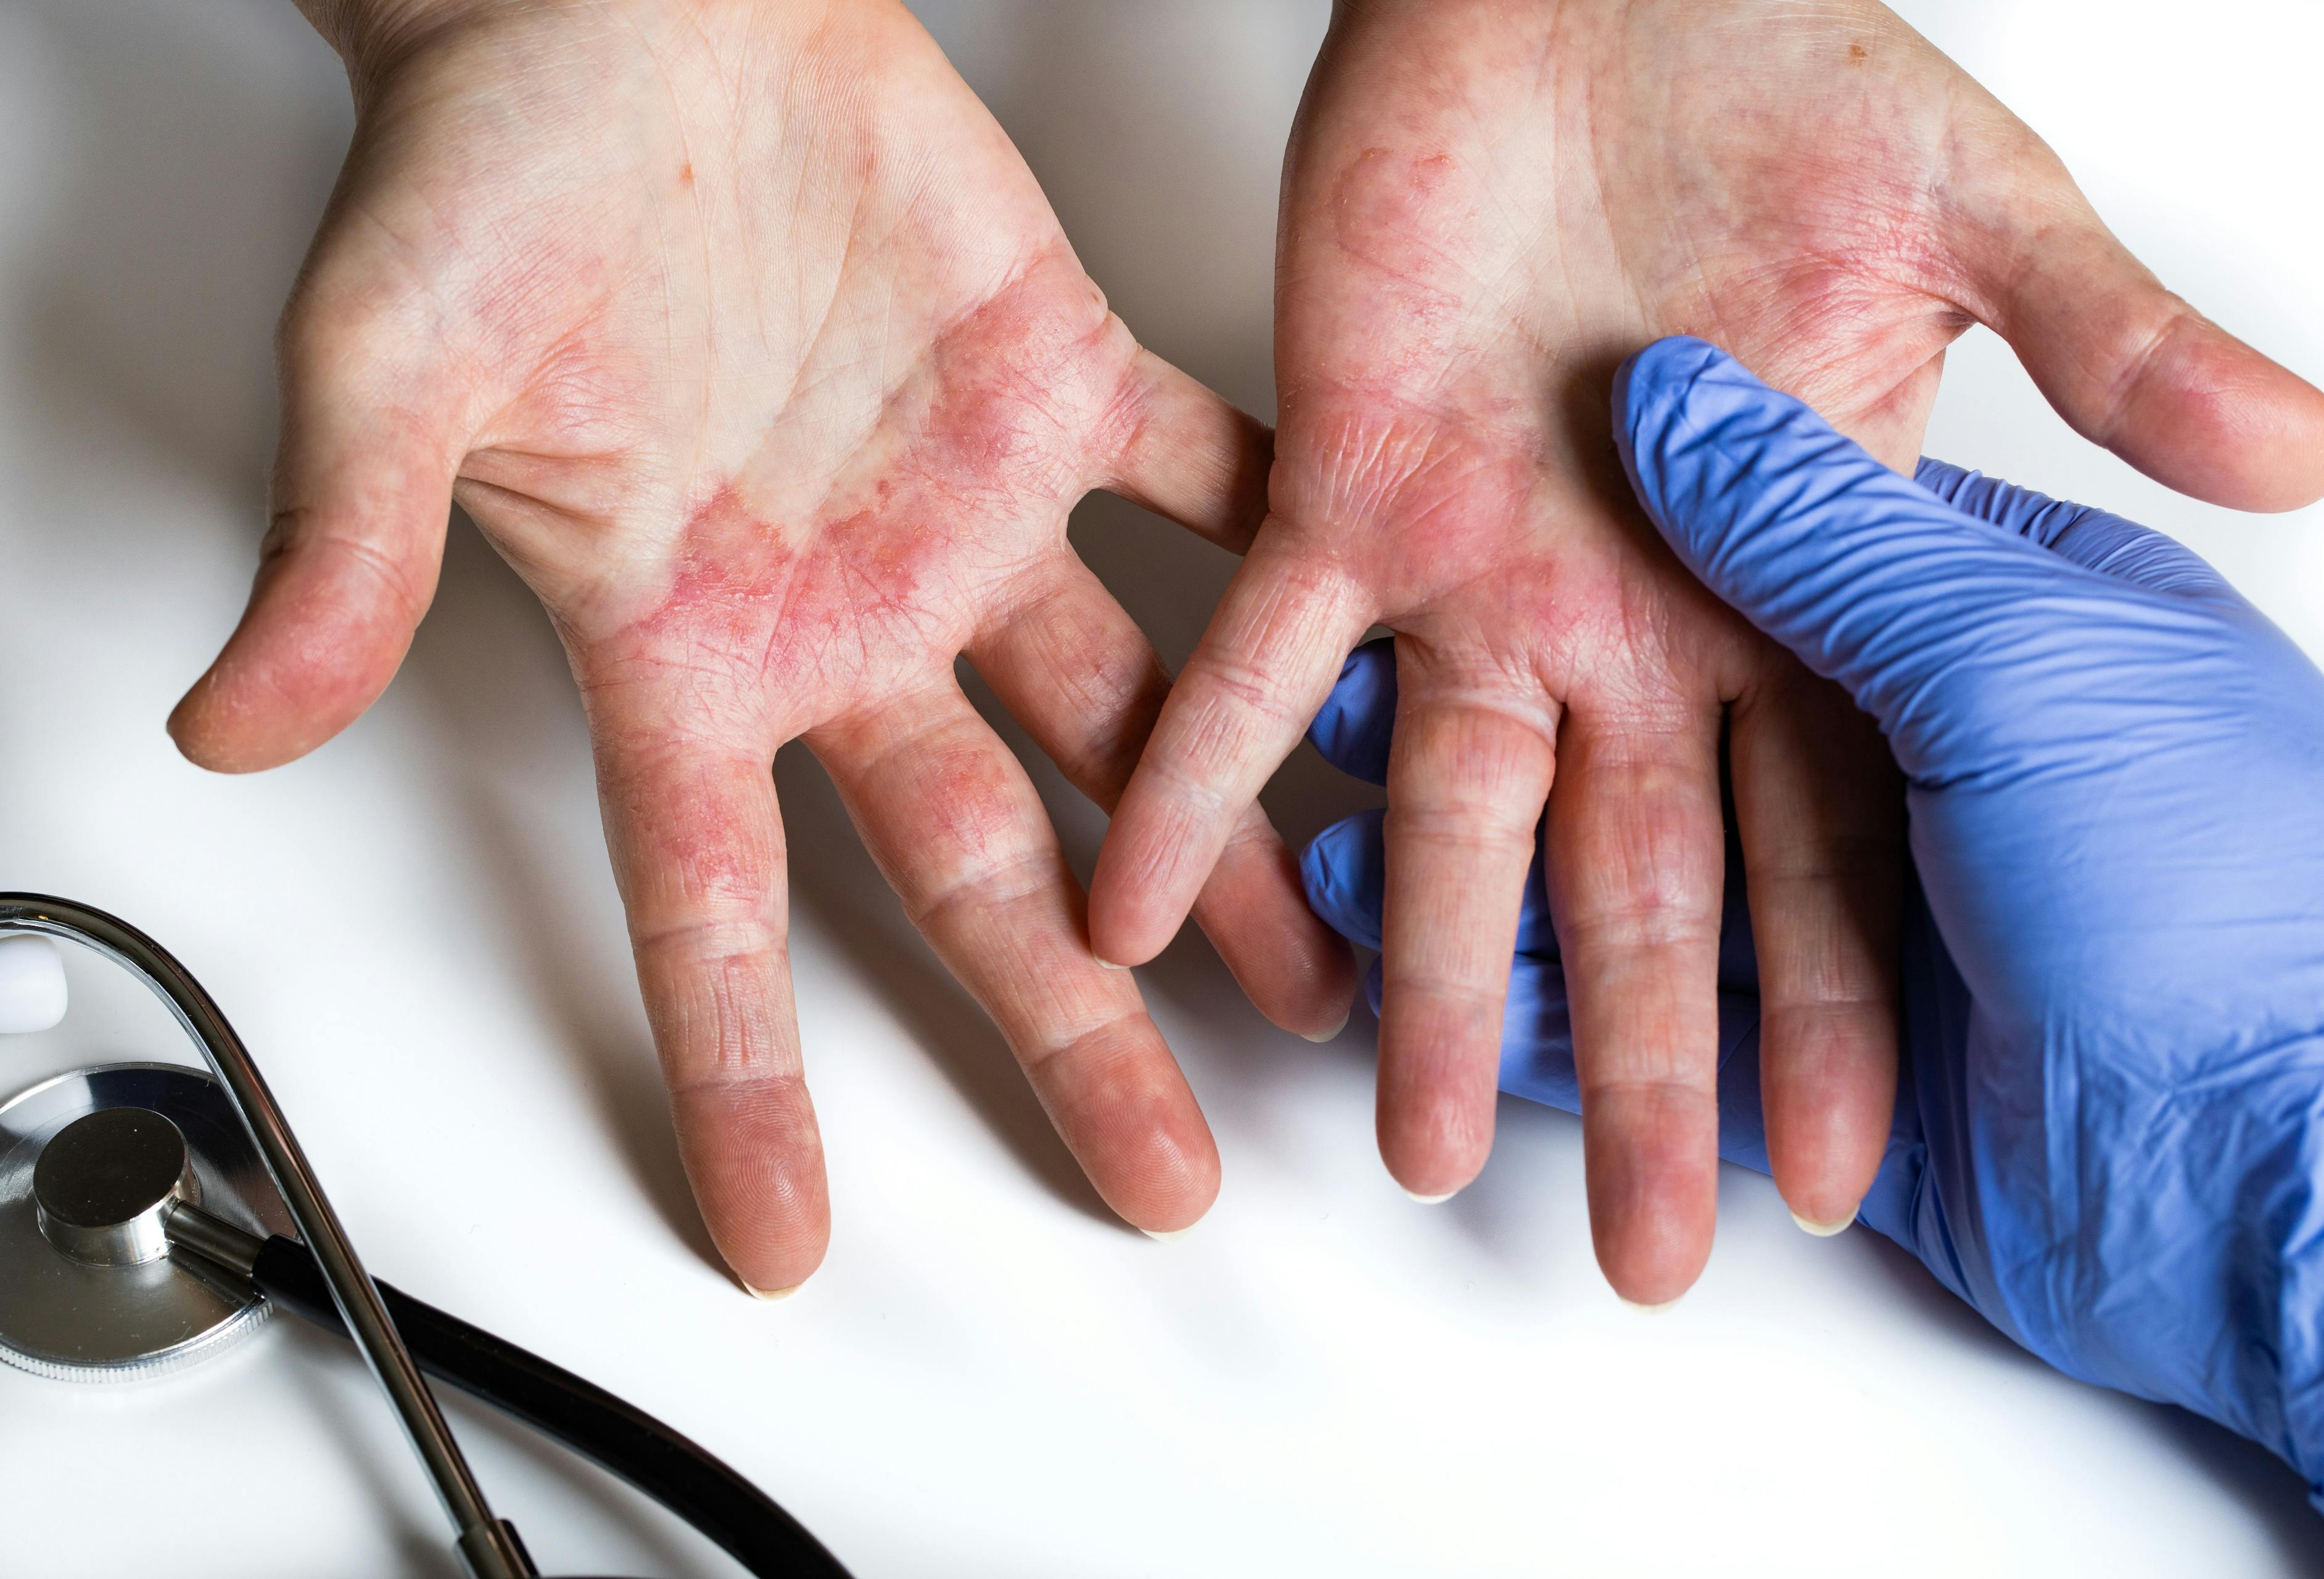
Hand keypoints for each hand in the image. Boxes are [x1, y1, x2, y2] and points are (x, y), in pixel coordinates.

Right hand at [168, 0, 1354, 1291]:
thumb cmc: (490, 162)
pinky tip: (1370, 670)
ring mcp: (965, 512)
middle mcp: (843, 614)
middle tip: (1160, 1174)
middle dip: (1071, 1028)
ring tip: (1321, 983)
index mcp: (686, 645)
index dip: (746, 1078)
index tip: (781, 1233)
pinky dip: (1289, 568)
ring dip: (1222, 855)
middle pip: (976, 873)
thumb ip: (353, 554)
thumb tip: (233, 718)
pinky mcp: (1060, 384)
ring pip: (1123, 724)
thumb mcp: (392, 372)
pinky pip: (1206, 491)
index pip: (713, 914)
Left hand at [1091, 0, 2323, 1301]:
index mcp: (1784, 585)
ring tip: (1406, 1139)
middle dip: (1642, 1063)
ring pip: (1440, 817)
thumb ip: (2101, 345)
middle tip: (1635, 1243)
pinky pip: (1242, 666)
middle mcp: (1624, 620)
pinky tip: (1150, 910)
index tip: (1840, 1172)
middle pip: (1641, 882)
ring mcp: (1475, 575)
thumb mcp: (1974, 211)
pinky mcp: (1337, 497)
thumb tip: (2304, 453)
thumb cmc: (1776, 75)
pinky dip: (1195, 783)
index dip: (1835, 1004)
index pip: (1826, 836)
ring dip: (1424, 977)